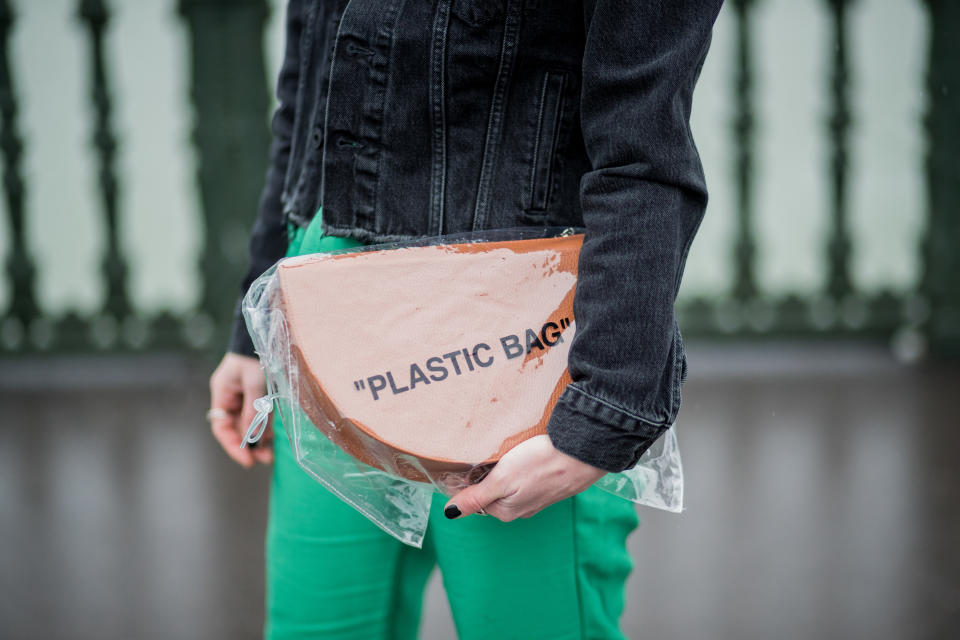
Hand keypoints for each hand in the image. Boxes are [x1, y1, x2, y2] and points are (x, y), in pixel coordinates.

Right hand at [208, 352, 273, 467]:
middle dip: (248, 445)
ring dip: (258, 440)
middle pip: (236, 429)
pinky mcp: (259, 397)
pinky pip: (260, 417)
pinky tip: (273, 439)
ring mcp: (245, 398)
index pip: (221, 427)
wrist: (268, 334)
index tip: (246, 459)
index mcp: (223, 393)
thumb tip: (252, 434)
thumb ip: (253, 406)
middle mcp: (231, 399)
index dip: (232, 444)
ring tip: (270, 455)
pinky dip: (266, 428)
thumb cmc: (256, 354)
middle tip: (263, 459)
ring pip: (249, 425)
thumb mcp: (255, 380)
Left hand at [444, 435, 605, 521]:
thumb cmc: (542, 464)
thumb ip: (476, 497)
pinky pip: (529, 476)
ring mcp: (539, 497)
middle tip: (489, 452)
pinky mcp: (553, 484)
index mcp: (506, 511)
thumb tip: (449, 513)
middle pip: (494, 491)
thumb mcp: (502, 480)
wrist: (585, 453)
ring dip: (506, 469)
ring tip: (508, 451)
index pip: (475, 497)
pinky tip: (527, 452)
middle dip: (488, 474)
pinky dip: (523, 465)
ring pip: (512, 483)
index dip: (468, 479)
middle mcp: (522, 509)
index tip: (466, 460)